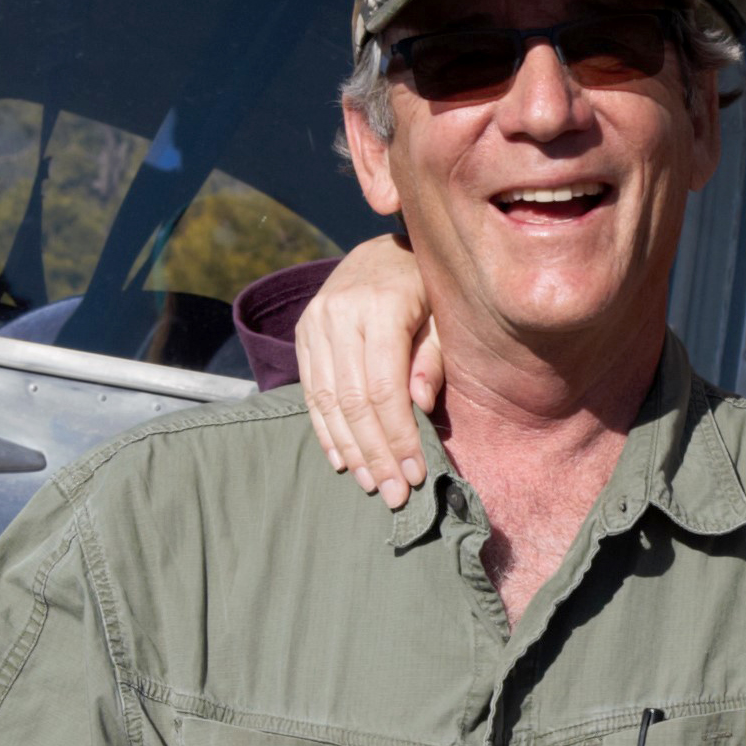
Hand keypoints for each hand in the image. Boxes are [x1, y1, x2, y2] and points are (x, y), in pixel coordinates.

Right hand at [297, 235, 445, 506]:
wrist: (383, 252)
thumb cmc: (427, 289)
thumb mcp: (443, 316)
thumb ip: (432, 358)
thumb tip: (420, 407)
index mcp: (380, 305)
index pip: (383, 386)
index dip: (398, 436)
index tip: (416, 473)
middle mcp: (338, 313)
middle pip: (353, 400)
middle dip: (375, 453)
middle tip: (394, 493)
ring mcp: (314, 323)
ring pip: (327, 400)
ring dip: (350, 450)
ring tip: (371, 485)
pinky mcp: (303, 334)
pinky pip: (310, 391)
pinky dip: (326, 430)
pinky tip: (342, 460)